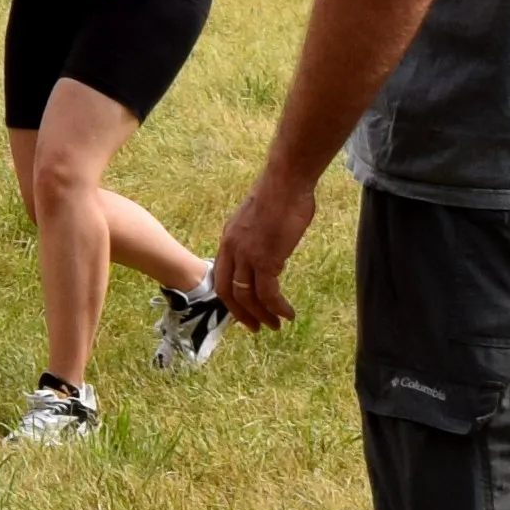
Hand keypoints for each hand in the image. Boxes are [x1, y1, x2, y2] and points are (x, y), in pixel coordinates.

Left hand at [213, 173, 314, 327]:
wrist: (286, 182)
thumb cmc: (279, 195)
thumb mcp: (258, 219)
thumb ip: (256, 237)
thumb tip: (269, 249)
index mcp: (228, 238)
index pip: (221, 275)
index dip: (230, 295)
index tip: (242, 308)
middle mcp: (232, 249)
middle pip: (228, 291)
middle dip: (241, 313)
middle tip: (255, 327)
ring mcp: (247, 255)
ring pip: (247, 296)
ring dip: (262, 315)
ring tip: (276, 325)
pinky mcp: (266, 259)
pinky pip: (268, 293)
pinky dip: (278, 307)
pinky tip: (288, 314)